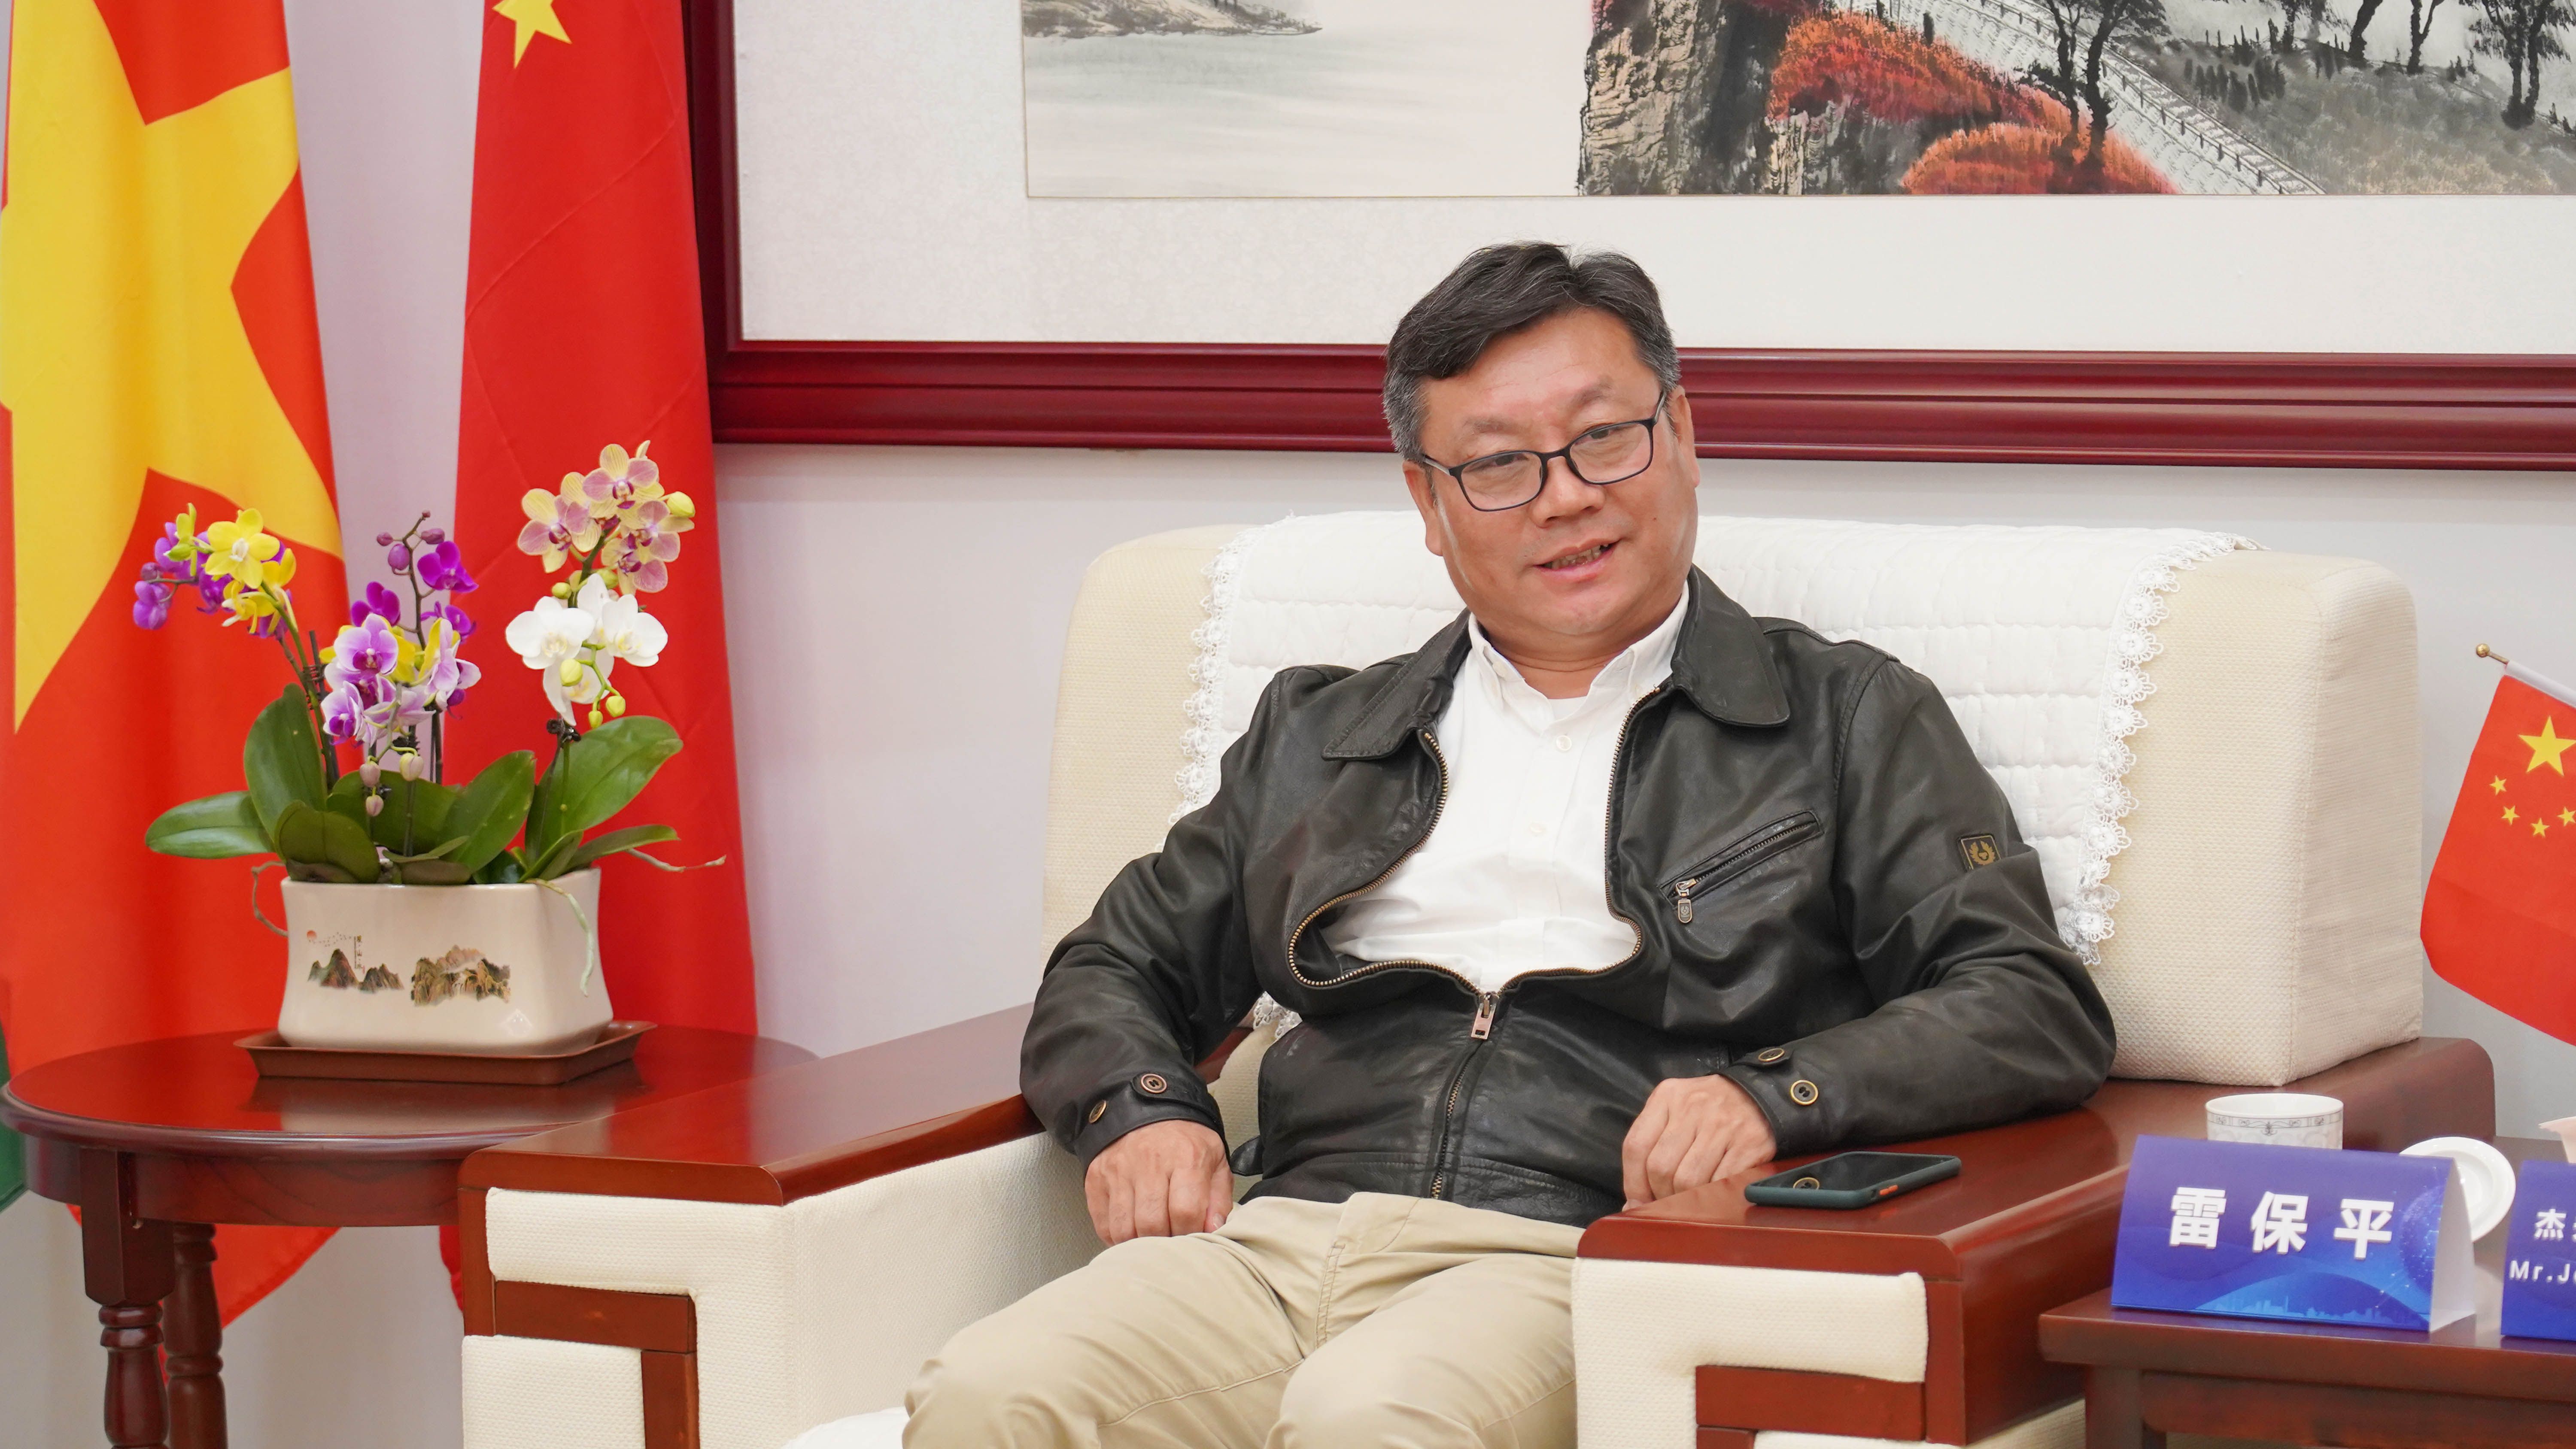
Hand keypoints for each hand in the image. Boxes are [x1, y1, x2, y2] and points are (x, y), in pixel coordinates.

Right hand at [1085, 1119, 1231, 1245]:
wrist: (1147, 1110)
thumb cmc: (1184, 1140)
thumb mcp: (1215, 1160)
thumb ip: (1218, 1199)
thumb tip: (1213, 1231)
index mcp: (1185, 1156)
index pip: (1185, 1212)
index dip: (1190, 1233)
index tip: (1192, 1236)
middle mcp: (1148, 1163)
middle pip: (1152, 1224)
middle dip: (1164, 1241)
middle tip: (1171, 1239)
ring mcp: (1118, 1171)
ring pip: (1124, 1229)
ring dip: (1139, 1243)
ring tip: (1151, 1238)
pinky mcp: (1096, 1179)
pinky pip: (1103, 1224)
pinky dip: (1117, 1238)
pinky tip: (1132, 1232)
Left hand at [1622, 1074, 1778, 1208]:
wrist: (1761, 1094)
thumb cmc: (1710, 1109)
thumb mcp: (1675, 1109)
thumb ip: (1652, 1144)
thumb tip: (1634, 1202)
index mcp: (1667, 1097)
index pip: (1635, 1146)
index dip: (1633, 1184)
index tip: (1638, 1204)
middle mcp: (1692, 1107)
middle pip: (1661, 1167)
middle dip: (1661, 1194)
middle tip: (1669, 1203)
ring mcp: (1722, 1125)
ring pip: (1688, 1180)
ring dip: (1686, 1200)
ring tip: (1691, 1199)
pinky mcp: (1748, 1143)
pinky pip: (1720, 1183)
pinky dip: (1713, 1197)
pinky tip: (1713, 1195)